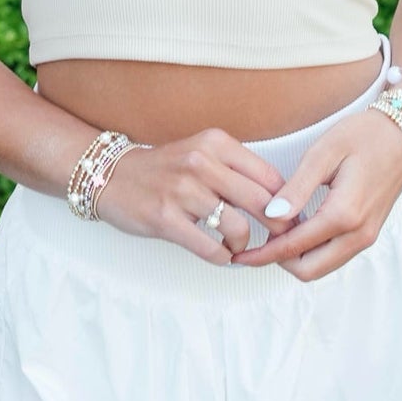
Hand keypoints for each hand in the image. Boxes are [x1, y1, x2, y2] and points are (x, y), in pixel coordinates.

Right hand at [95, 129, 285, 265]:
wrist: (111, 176)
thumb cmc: (165, 169)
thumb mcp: (202, 154)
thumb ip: (237, 172)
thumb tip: (281, 202)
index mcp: (216, 143)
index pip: (270, 176)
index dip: (287, 204)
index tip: (290, 219)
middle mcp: (201, 163)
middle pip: (262, 202)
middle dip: (278, 228)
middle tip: (279, 241)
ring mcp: (181, 190)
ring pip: (238, 228)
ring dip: (242, 245)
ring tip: (235, 246)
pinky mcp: (164, 218)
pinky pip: (210, 248)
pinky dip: (221, 257)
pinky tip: (219, 254)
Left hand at [231, 107, 401, 281]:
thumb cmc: (364, 135)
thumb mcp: (324, 152)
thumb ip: (297, 187)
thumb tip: (271, 216)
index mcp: (344, 214)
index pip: (294, 247)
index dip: (263, 254)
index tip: (239, 255)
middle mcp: (358, 234)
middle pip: (308, 270)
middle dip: (277, 261)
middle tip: (254, 243)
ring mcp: (366, 237)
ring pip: (322, 267)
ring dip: (295, 258)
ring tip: (272, 234)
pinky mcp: (368, 234)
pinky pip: (334, 256)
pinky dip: (312, 251)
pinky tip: (296, 229)